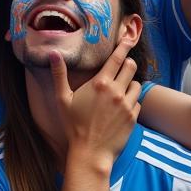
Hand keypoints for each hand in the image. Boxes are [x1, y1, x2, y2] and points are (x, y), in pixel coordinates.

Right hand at [52, 41, 139, 166]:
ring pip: (137, 84)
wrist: (90, 152)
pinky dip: (131, 101)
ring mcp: (127, 105)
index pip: (117, 59)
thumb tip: (53, 53)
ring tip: (119, 90)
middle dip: (128, 64)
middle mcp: (116, 91)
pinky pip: (137, 102)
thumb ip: (59, 74)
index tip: (128, 38)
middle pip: (131, 67)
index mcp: (99, 83)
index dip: (123, 47)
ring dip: (130, 84)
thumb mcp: (62, 99)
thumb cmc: (73, 125)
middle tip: (121, 67)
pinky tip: (120, 108)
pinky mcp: (133, 118)